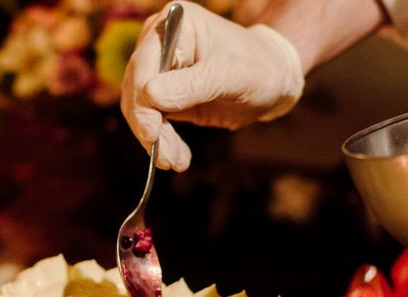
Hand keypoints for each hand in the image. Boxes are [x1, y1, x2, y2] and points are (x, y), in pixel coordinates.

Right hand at [120, 1, 303, 170]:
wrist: (272, 81)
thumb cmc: (258, 68)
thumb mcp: (231, 75)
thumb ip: (191, 85)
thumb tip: (150, 96)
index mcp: (175, 24)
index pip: (144, 65)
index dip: (142, 101)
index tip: (151, 133)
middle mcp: (159, 44)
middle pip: (136, 90)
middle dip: (148, 127)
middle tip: (165, 158)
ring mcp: (159, 71)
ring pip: (141, 111)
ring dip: (155, 140)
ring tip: (175, 161)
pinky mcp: (163, 96)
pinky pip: (152, 122)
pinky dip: (162, 142)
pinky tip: (177, 157)